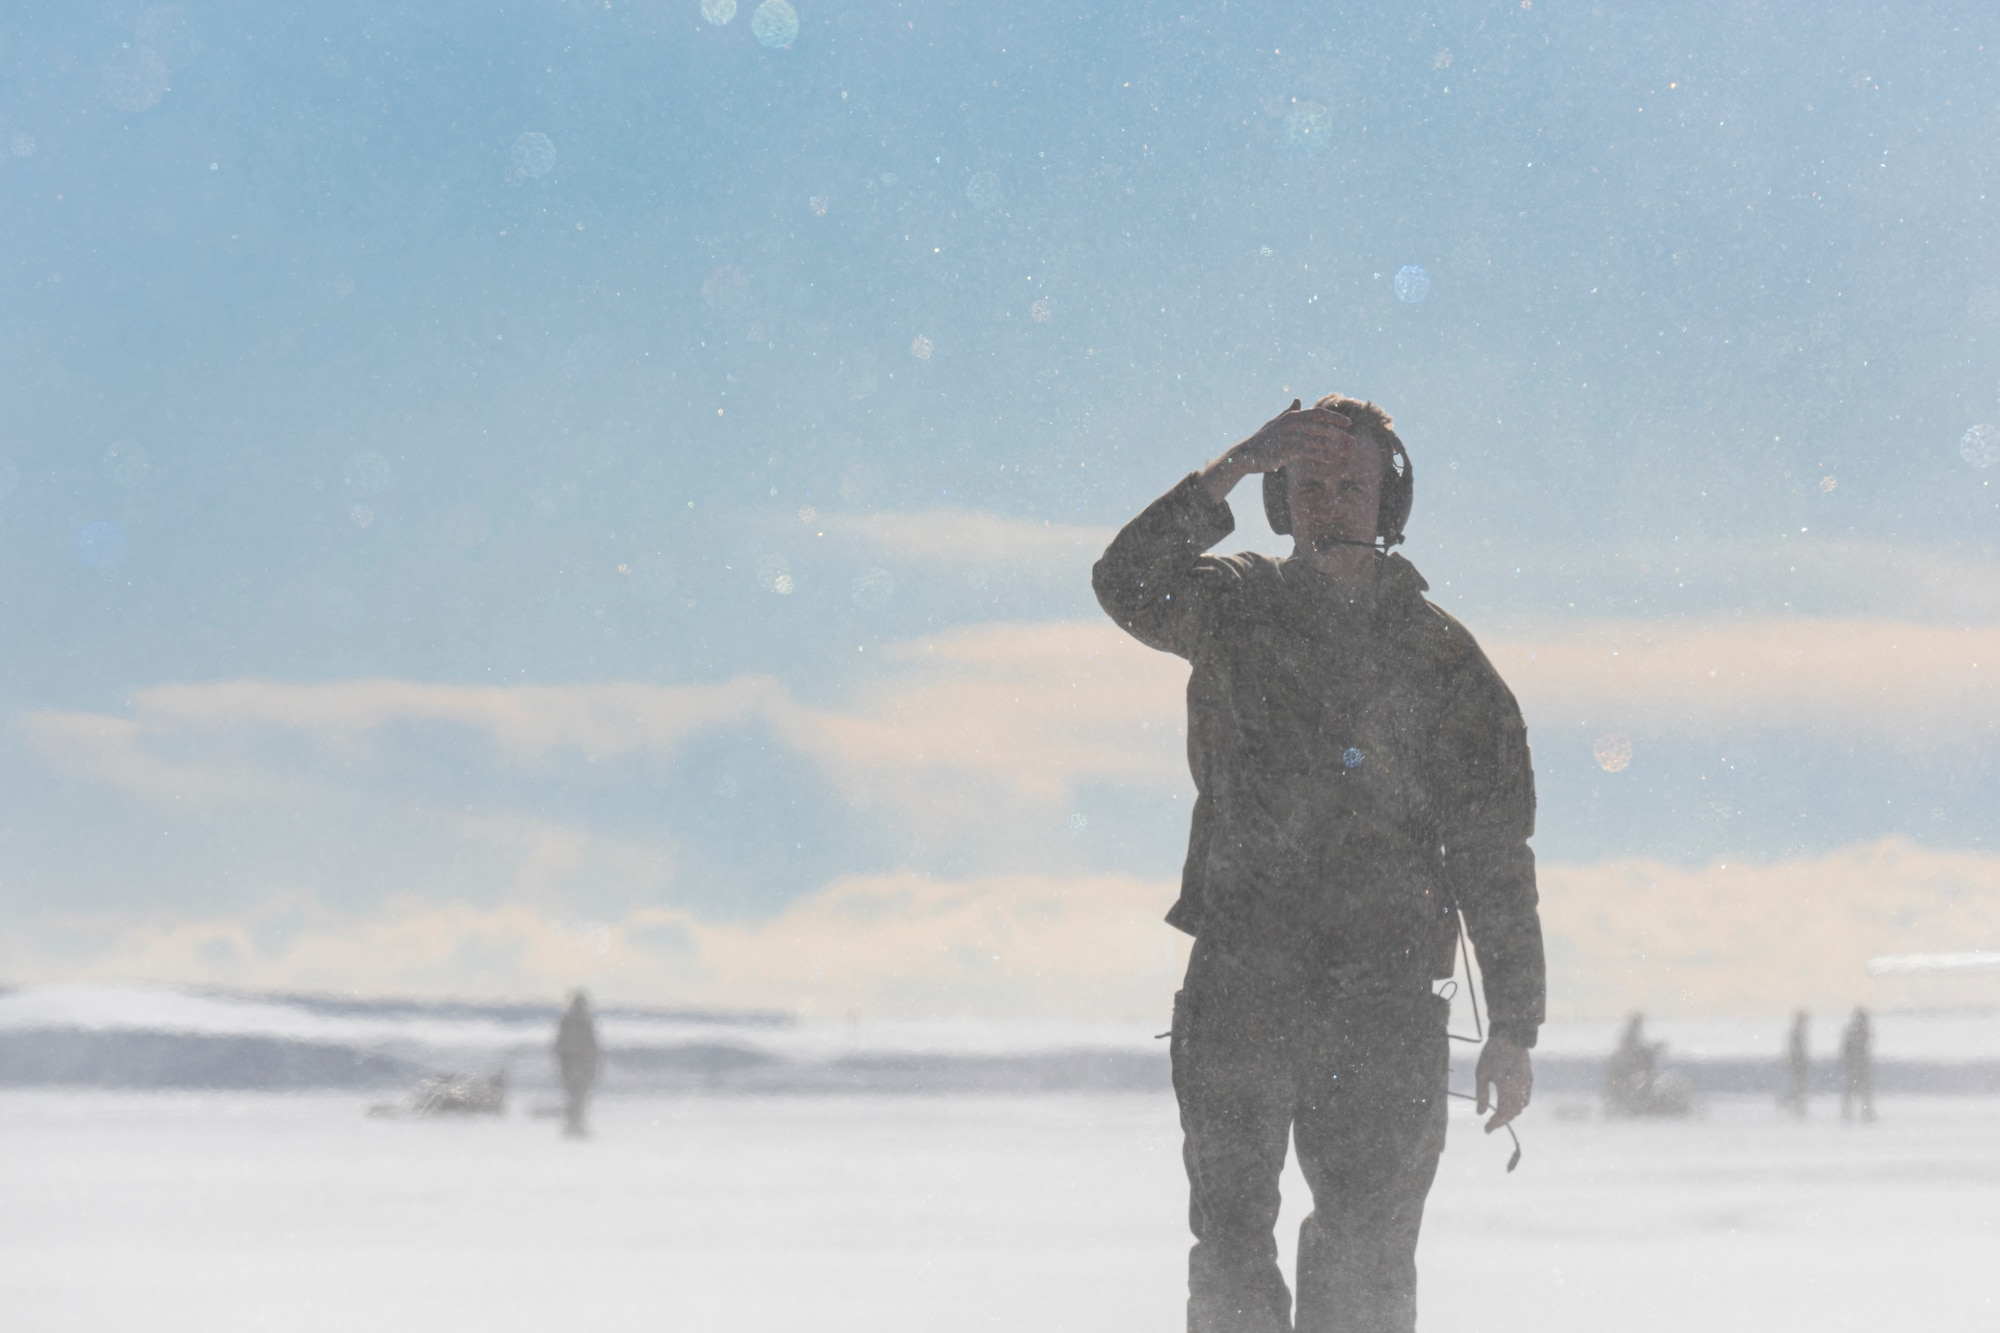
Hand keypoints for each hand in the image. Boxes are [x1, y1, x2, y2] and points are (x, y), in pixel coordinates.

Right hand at [1198, 400, 1354, 500]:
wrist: (1247, 454)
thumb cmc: (1263, 439)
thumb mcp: (1276, 422)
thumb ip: (1289, 412)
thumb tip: (1297, 399)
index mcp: (1292, 416)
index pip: (1318, 414)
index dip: (1335, 417)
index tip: (1348, 423)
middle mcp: (1293, 424)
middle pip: (1323, 428)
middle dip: (1340, 435)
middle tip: (1354, 442)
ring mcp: (1292, 437)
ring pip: (1320, 442)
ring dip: (1336, 448)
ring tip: (1348, 453)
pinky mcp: (1289, 450)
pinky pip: (1312, 453)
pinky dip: (1325, 457)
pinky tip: (1335, 461)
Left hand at [1475, 1034, 1531, 1132]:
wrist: (1511, 1036)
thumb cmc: (1491, 1053)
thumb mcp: (1481, 1073)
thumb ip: (1481, 1094)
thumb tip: (1480, 1113)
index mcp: (1506, 1085)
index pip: (1502, 1112)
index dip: (1495, 1123)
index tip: (1486, 1129)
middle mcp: (1519, 1087)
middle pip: (1513, 1113)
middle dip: (1501, 1121)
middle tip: (1489, 1125)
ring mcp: (1527, 1084)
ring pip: (1521, 1108)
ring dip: (1510, 1114)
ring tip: (1497, 1116)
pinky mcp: (1529, 1080)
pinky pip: (1525, 1100)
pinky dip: (1517, 1106)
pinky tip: (1507, 1106)